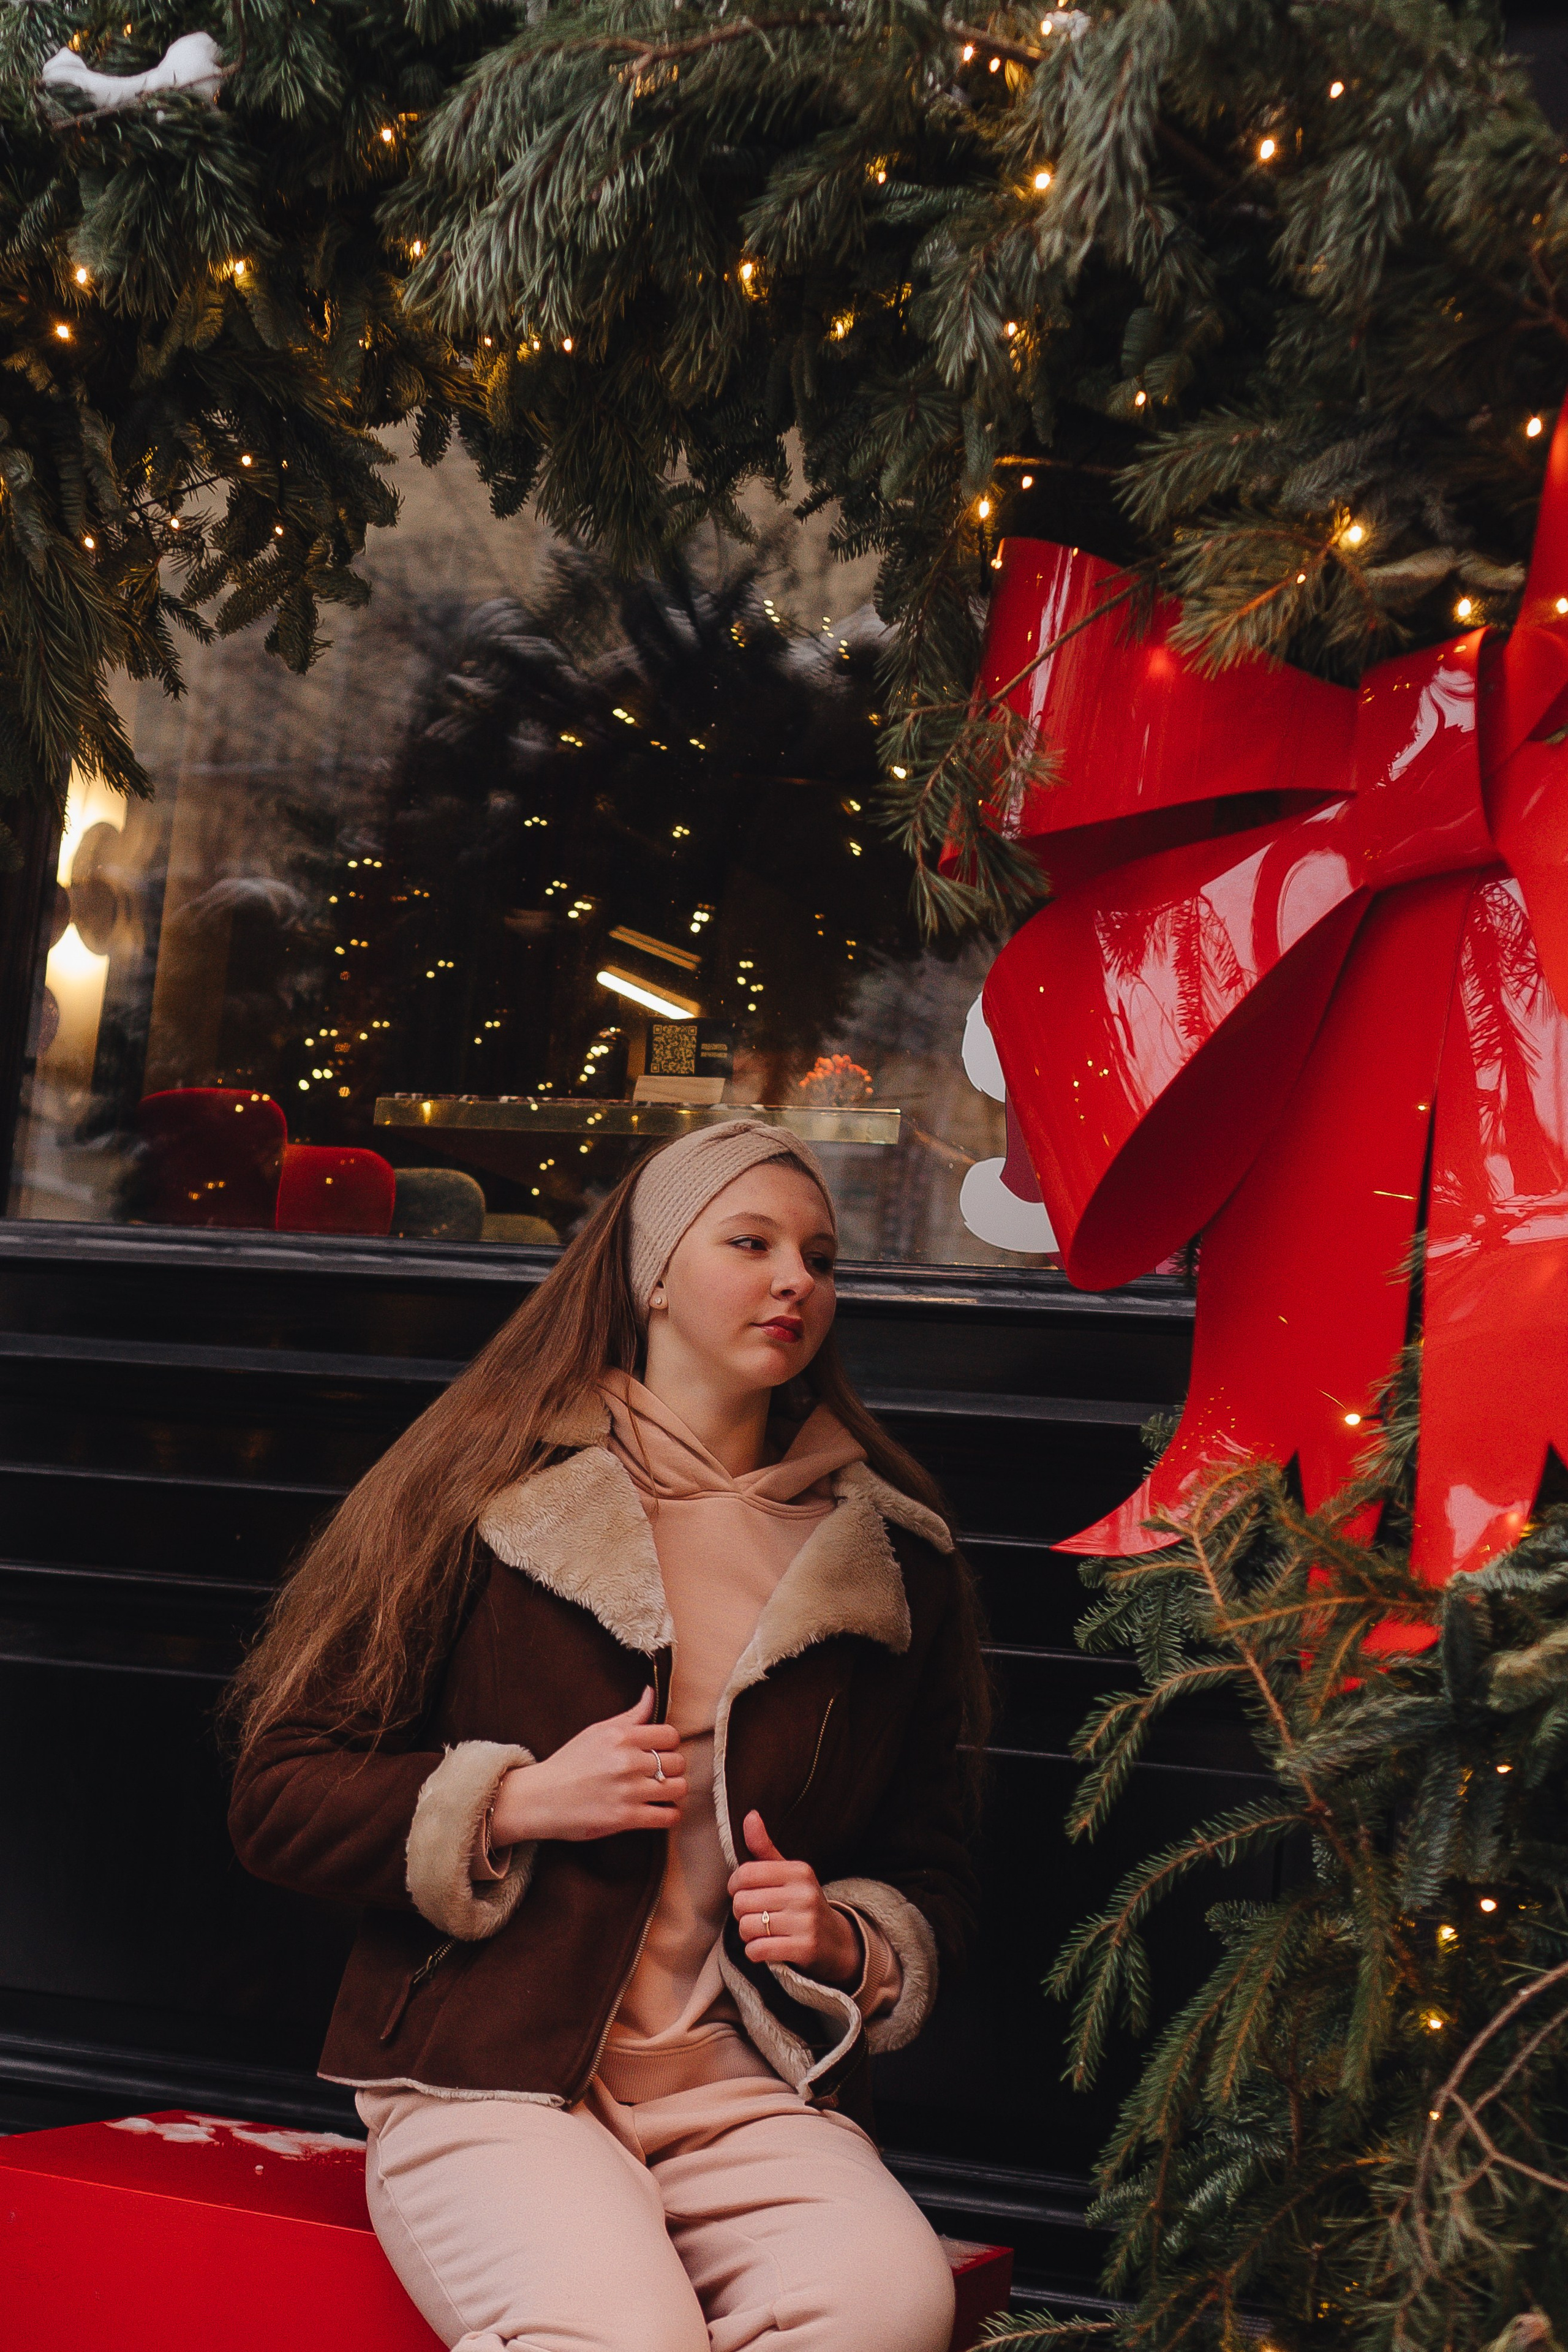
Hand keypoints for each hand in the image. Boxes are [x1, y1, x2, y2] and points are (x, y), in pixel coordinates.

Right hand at [489, 1688, 685, 1843]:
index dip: (669, 1744)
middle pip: (677, 1762)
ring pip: (678, 1788)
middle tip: (659, 1774)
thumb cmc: (569, 1763)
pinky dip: (671, 1815)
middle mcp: (627, 1761)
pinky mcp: (625, 1818)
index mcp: (621, 1736)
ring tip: (662, 1792)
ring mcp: (627, 1791)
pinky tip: (661, 1811)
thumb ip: (630, 1715)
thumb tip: (651, 1693)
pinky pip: (668, 1816)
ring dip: (674, 1791)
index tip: (660, 1751)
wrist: (540, 1798)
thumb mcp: (597, 1731)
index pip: (671, 1735)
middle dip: (671, 1768)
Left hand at [727, 1810, 861, 1986]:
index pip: (745, 1874)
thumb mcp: (788, 1874)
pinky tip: (765, 1948)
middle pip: (742, 1902)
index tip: (742, 1893)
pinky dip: (754, 1952)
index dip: (735, 1886)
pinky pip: (758, 1950)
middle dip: (741, 1913)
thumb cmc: (802, 1904)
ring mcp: (807, 1922)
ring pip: (747, 1927)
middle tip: (756, 1916)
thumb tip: (749, 1815)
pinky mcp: (805, 1948)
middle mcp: (804, 1893)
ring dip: (747, 1934)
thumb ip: (764, 1848)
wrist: (836, 1943)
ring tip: (761, 1932)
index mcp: (799, 1871)